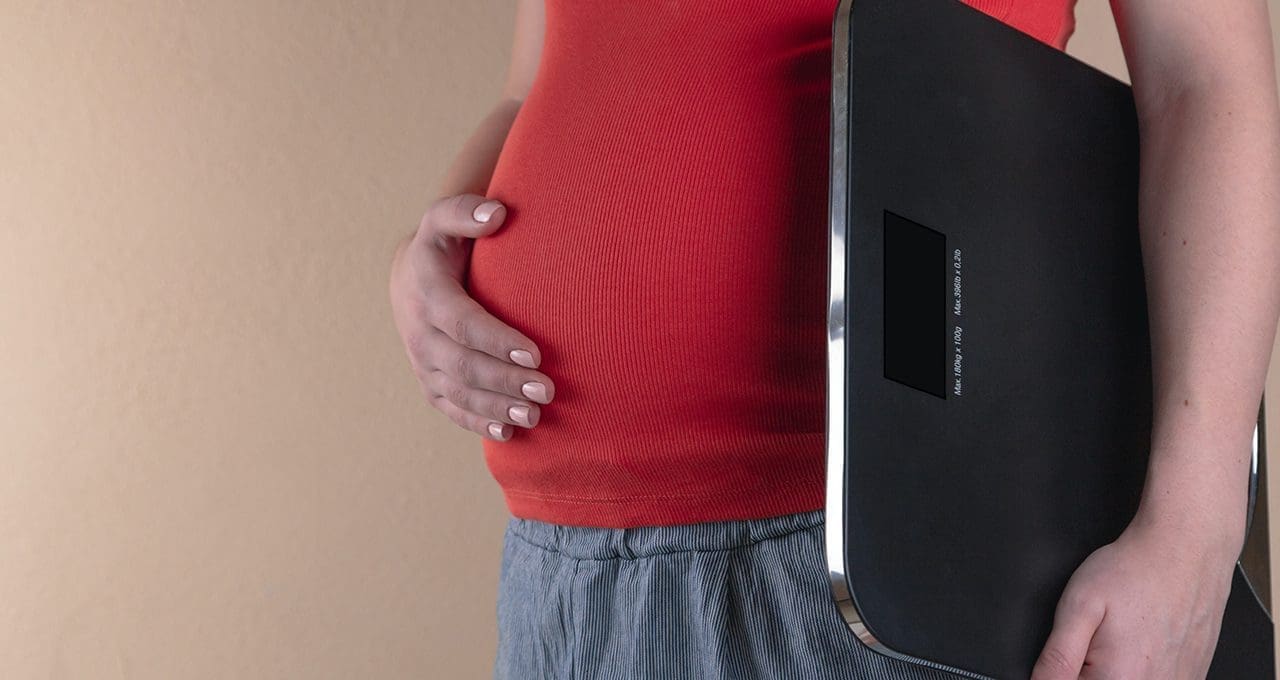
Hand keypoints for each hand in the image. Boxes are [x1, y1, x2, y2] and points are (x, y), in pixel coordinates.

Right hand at [389, 193, 554, 441]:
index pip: (462, 323)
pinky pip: (450, 408)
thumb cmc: (443, 246)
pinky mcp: (428, 382)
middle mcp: (419, 332)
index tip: (536, 352)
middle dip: (505, 380)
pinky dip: (477, 422)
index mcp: (427, 293)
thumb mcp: (445, 220)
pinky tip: (508, 432)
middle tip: (547, 389)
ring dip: (496, 407)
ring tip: (535, 416)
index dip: (497, 340)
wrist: (409, 276)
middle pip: (463, 365)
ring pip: (457, 392)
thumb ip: (467, 211)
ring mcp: (422, 361)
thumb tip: (497, 213)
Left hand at [1029, 514, 1237, 678]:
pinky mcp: (1192, 676)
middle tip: (1100, 635)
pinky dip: (1144, 665)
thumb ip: (1057, 656)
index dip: (1067, 669)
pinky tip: (1144, 637)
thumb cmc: (1134, 571)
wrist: (1185, 550)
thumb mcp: (1077, 607)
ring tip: (1125, 632)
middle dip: (1091, 667)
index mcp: (1119, 678)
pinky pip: (1157, 679)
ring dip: (1118, 667)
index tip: (1078, 646)